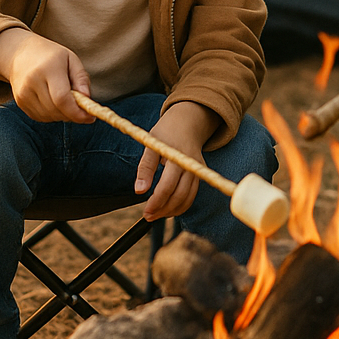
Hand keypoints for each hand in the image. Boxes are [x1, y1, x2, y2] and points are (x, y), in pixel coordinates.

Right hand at [0, 28, 94, 122]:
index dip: (76, 112)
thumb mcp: (71, 59)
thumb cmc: (51, 55)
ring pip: (48, 116)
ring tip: (67, 101)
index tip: (90, 117)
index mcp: (48, 68)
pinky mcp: (20, 101)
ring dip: (62, 115)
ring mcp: (23, 93)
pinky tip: (54, 102)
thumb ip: (81, 79)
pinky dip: (51, 115)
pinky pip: (40, 117)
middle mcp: (32, 81)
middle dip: (72, 115)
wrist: (20, 53)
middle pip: (55, 110)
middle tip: (82, 110)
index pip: (62, 98)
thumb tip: (87, 98)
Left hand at [137, 102, 219, 220]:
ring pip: (188, 198)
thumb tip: (139, 190)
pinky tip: (169, 209)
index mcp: (177, 157)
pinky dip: (181, 206)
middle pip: (180, 195)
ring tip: (156, 215)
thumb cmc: (166, 132)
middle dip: (163, 210)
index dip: (156, 201)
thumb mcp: (151, 143)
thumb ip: (146, 167)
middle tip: (148, 216)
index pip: (167, 185)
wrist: (188, 122)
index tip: (145, 211)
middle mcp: (190, 165)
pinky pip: (192, 195)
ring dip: (172, 211)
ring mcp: (197, 171)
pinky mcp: (200, 175)